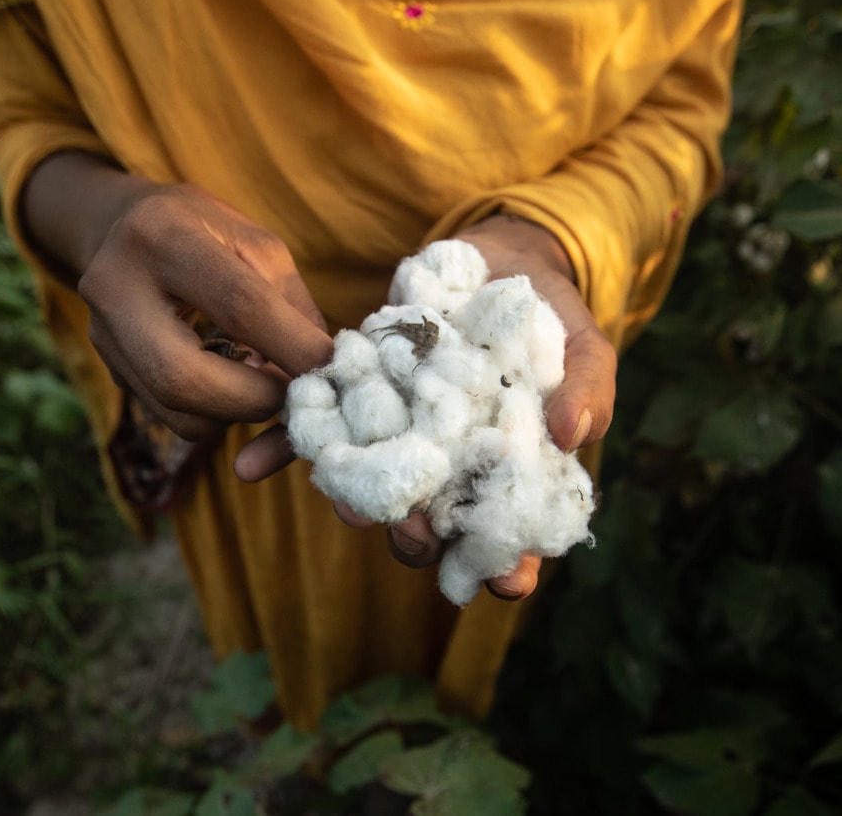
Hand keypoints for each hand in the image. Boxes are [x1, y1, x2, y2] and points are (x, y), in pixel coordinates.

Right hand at [22, 153, 332, 440]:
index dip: (292, 346)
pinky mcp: (109, 371)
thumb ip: (290, 307)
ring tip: (261, 381)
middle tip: (292, 393)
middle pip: (183, 377)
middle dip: (253, 399)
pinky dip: (216, 415)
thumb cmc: (206, 233)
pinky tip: (230, 383)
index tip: (331, 367)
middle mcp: (115, 287)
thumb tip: (321, 376)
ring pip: (178, 412)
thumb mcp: (256, 245)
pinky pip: (172, 418)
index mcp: (162, 236)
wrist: (121, 228)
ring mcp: (103, 335)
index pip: (238, 305)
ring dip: (237, 414)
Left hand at [239, 213, 615, 600]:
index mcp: (506, 475)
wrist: (499, 259)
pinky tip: (249, 466)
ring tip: (347, 508)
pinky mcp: (358, 397)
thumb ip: (591, 390)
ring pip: (372, 486)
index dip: (510, 566)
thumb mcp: (586, 349)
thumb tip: (575, 436)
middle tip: (413, 535)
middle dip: (419, 538)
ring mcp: (400, 435)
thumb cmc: (553, 319)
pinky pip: (315, 432)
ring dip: (356, 505)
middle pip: (430, 522)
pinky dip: (282, 449)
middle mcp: (446, 467)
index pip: (509, 537)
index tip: (507, 582)